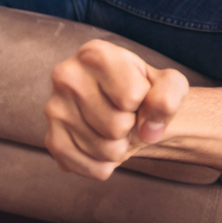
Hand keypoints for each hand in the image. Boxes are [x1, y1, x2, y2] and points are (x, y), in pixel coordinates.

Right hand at [44, 39, 188, 179]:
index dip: (143, 100)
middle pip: (117, 125)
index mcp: (95, 54)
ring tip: (114, 128)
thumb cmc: (147, 90)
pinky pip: (94, 168)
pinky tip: (103, 143)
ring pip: (106, 150)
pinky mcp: (52, 141)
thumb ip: (168, 95)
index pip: (132, 95)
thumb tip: (148, 130)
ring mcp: (54, 109)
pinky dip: (108, 163)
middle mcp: (66, 76)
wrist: (127, 110)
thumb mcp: (169, 84)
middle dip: (131, 125)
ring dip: (121, 146)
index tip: (136, 93)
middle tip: (125, 114)